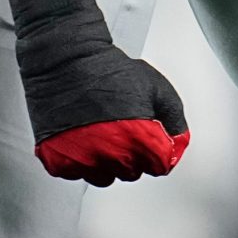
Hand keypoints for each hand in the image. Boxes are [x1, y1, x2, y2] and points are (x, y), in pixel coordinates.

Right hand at [9, 0, 188, 184]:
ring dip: (106, 161)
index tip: (151, 138)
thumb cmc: (109, 70)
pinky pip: (76, 174)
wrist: (65, 59)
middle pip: (132, 173)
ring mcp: (83, 160)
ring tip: (101, 132)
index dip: (157, 150)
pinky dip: (80, 160)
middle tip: (122, 127)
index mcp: (138, 140)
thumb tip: (178, 141)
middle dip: (133, 155)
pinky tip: (81, 136)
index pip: (159, 166)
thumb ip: (174, 118)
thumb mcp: (155, 86)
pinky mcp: (58, 161)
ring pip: (104, 177)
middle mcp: (111, 156)